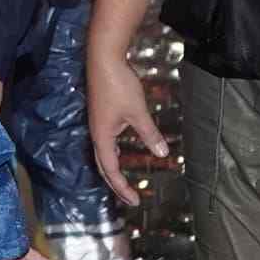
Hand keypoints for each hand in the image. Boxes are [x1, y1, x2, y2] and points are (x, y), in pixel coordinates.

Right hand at [89, 51, 168, 205]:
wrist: (103, 58)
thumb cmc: (118, 84)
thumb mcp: (138, 112)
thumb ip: (150, 134)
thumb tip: (163, 154)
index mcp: (102, 137)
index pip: (111, 171)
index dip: (122, 188)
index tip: (135, 201)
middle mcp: (96, 133)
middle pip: (103, 166)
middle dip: (116, 184)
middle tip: (130, 198)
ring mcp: (97, 123)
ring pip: (103, 153)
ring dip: (113, 168)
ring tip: (123, 178)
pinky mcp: (101, 113)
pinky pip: (105, 140)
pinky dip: (113, 151)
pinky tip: (122, 145)